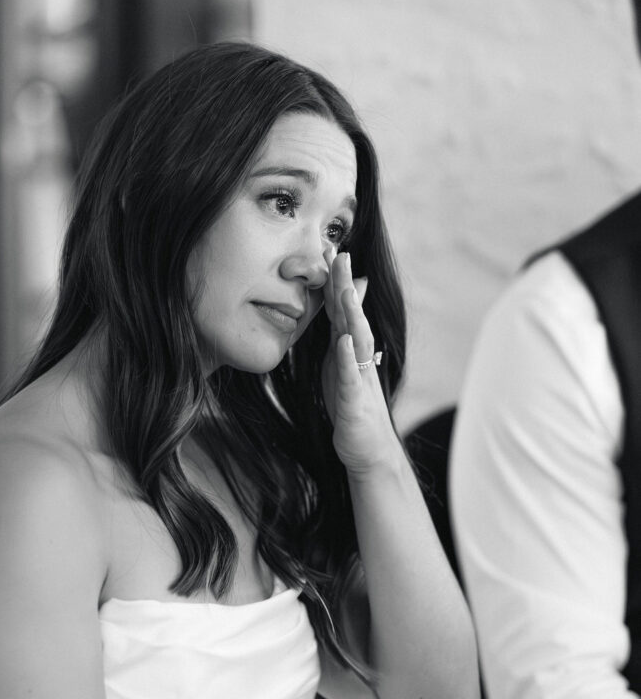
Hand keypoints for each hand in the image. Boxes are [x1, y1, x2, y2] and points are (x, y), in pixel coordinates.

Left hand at [321, 251, 397, 475]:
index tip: (329, 248)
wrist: (368, 450)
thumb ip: (341, 337)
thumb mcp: (342, 367)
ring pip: (357, 340)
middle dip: (345, 284)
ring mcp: (359, 378)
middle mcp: (358, 357)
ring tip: (345, 289)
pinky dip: (347, 358)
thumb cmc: (353, 408)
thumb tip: (345, 309)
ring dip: (352, 314)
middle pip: (351, 315)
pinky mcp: (354, 401)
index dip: (335, 280)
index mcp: (350, 349)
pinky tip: (343, 341)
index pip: (341, 308)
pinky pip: (350, 377)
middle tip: (339, 252)